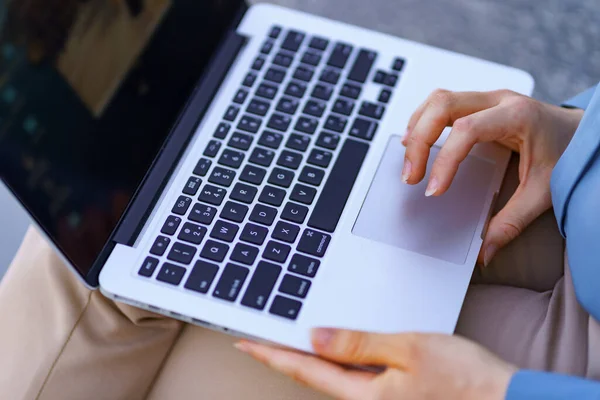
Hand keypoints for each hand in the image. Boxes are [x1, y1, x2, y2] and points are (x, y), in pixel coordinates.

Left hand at [236, 329, 515, 399]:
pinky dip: (337, 361)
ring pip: (333, 378)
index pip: (305, 370)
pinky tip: (335, 348)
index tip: (245, 341)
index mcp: (365, 395)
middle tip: (258, 336)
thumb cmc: (464, 379)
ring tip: (288, 338)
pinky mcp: (395, 398)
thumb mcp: (408, 350)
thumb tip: (316, 337)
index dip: (272, 353)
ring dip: (309, 358)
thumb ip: (359, 344)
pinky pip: (355, 379)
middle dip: (284, 355)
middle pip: (314, 376)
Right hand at [402, 89, 583, 264]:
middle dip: (419, 141)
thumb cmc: (567, 154)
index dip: (444, 160)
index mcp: (517, 116)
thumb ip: (512, 222)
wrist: (580, 132)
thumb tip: (484, 251)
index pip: (467, 130)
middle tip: (411, 176)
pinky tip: (417, 142)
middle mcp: (499, 100)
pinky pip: (441, 103)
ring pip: (437, 100)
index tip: (434, 190)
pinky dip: (423, 122)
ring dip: (417, 128)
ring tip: (409, 160)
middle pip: (442, 105)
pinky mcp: (478, 103)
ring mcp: (487, 98)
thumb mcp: (544, 191)